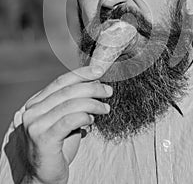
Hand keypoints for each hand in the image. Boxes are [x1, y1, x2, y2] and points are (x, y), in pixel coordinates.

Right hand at [22, 65, 112, 183]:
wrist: (45, 175)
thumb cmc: (59, 146)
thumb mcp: (67, 119)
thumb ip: (75, 102)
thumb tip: (95, 82)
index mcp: (37, 102)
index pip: (61, 81)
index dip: (81, 74)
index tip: (99, 71)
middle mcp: (32, 110)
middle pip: (68, 91)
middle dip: (92, 88)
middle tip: (108, 91)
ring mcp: (35, 124)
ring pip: (70, 104)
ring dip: (93, 103)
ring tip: (106, 107)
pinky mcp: (43, 138)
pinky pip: (69, 120)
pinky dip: (84, 116)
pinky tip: (92, 120)